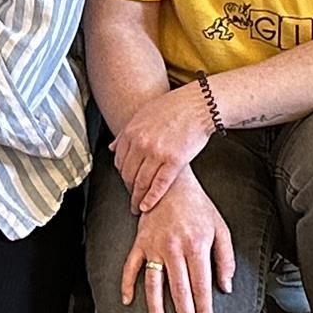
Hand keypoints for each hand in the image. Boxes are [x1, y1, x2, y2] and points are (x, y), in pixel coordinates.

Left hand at [109, 80, 216, 211]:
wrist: (199, 104)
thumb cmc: (175, 106)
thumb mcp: (144, 114)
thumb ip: (127, 132)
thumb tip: (112, 147)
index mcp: (131, 131)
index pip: (119, 161)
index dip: (122, 175)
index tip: (126, 182)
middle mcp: (141, 143)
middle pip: (127, 174)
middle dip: (128, 189)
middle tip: (131, 198)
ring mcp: (157, 152)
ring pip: (141, 182)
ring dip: (137, 198)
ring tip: (137, 208)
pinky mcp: (174, 161)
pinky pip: (159, 185)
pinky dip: (151, 198)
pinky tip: (147, 206)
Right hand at [117, 172, 236, 312]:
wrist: (171, 183)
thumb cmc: (198, 206)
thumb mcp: (220, 228)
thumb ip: (225, 258)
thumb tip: (225, 286)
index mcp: (196, 246)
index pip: (201, 285)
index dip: (204, 307)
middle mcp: (174, 249)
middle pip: (179, 290)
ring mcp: (154, 246)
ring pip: (154, 283)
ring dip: (156, 307)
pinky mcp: (140, 242)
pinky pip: (131, 266)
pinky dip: (128, 284)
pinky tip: (127, 300)